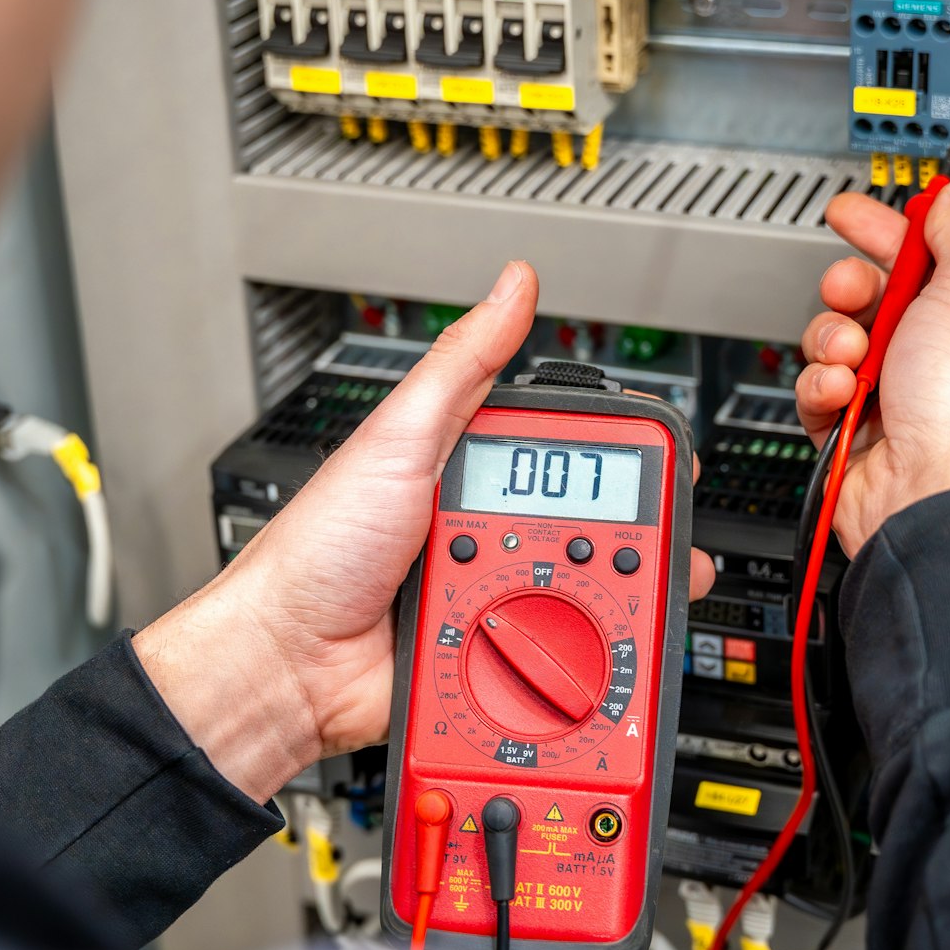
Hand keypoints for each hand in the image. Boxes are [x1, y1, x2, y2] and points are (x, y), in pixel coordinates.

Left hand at [136, 261, 717, 801]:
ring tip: (622, 607)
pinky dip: (566, 664)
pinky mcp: (485, 662)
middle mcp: (480, 535)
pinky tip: (581, 658)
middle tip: (661, 550)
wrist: (287, 661)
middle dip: (627, 546)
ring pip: (573, 602)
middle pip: (583, 533)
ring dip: (600, 609)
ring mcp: (485, 600)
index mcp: (462, 471)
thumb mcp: (398, 437)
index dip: (613, 462)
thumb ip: (462, 364)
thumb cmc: (318, 550)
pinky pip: (544, 662)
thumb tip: (514, 285)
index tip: (662, 466)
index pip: (561, 456)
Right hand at [796, 180, 949, 555]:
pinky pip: (824, 393)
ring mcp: (907, 404)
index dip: (895, 234)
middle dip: (855, 291)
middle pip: (883, 301)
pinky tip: (840, 393)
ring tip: (851, 355)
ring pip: (845, 344)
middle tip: (848, 288)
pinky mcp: (860, 438)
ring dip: (837, 340)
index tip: (855, 216)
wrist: (936, 500)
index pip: (940, 264)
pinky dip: (825, 388)